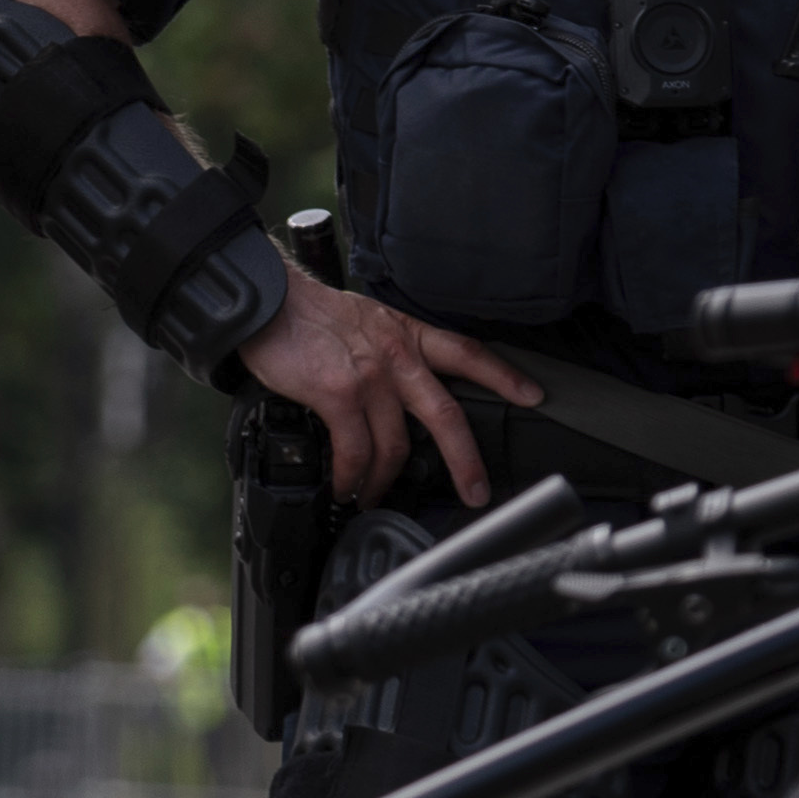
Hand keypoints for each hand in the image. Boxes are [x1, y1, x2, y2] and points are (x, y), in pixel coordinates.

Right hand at [241, 274, 538, 506]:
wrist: (266, 299)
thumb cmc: (304, 312)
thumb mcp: (363, 318)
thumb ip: (386, 349)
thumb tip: (392, 391)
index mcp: (404, 334)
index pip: (466, 353)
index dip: (503, 376)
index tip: (533, 395)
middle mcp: (395, 356)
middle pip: (446, 415)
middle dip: (466, 460)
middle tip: (476, 492)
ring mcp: (369, 377)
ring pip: (395, 446)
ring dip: (385, 482)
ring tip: (374, 498)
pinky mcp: (337, 394)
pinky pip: (354, 452)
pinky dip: (352, 478)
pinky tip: (346, 488)